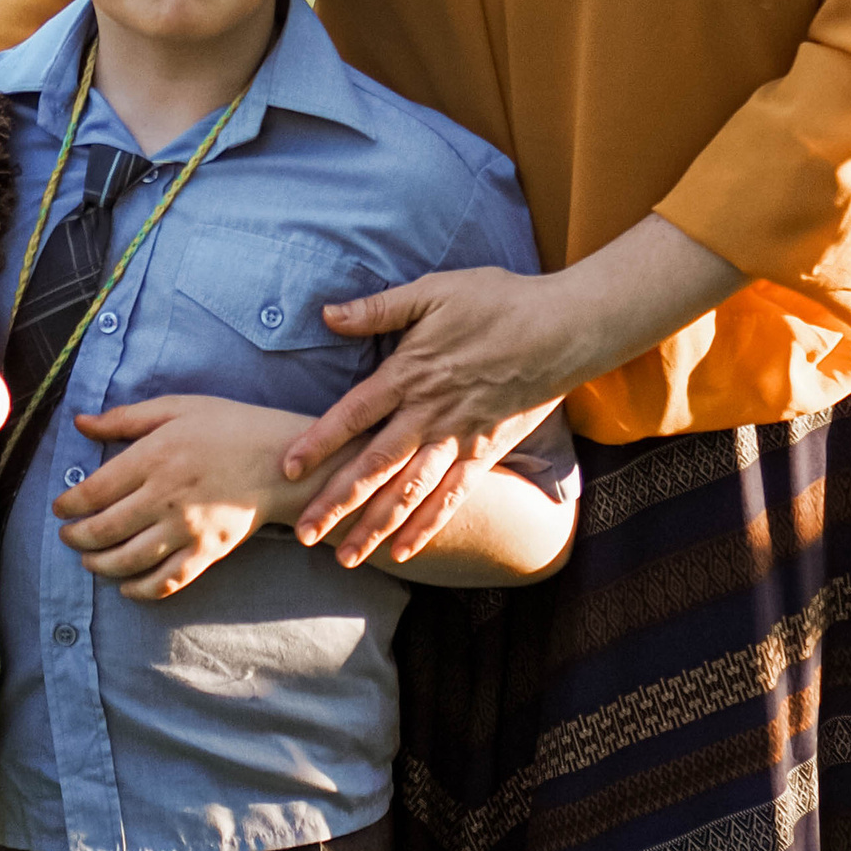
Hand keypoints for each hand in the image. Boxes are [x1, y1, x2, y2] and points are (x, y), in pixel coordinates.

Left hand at [54, 396, 307, 601]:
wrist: (283, 460)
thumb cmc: (228, 427)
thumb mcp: (176, 408)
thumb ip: (125, 418)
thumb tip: (80, 423)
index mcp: (155, 456)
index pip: (95, 491)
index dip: (69, 505)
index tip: (59, 508)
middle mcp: (167, 496)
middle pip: (105, 529)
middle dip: (77, 537)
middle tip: (67, 536)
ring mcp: (188, 528)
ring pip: (129, 559)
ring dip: (100, 564)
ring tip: (88, 560)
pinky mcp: (208, 552)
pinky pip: (167, 581)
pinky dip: (140, 590)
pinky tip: (126, 587)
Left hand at [281, 264, 574, 569]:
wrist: (563, 328)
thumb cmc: (498, 302)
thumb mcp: (433, 292)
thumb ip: (378, 309)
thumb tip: (328, 314)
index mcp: (410, 374)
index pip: (353, 414)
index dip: (319, 441)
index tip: (287, 469)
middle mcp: (429, 415)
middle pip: (374, 466)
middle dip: (336, 502)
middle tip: (304, 534)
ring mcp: (459, 438)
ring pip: (410, 491)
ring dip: (376, 526)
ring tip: (346, 558)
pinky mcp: (487, 453)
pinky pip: (454, 497)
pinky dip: (429, 525)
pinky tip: (405, 550)